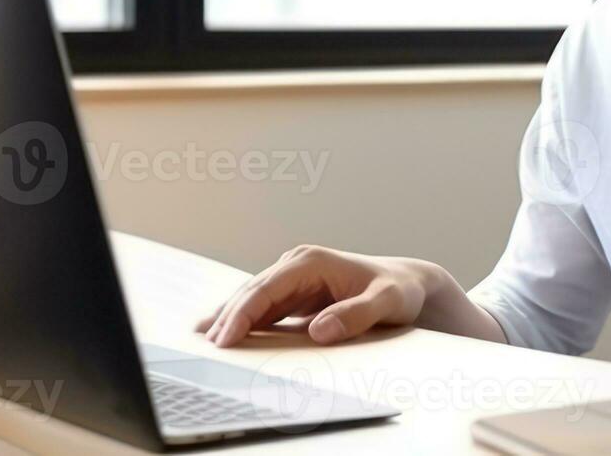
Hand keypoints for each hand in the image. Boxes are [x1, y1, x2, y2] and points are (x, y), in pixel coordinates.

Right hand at [197, 245, 451, 346]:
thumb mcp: (385, 303)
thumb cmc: (397, 291)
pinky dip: (242, 320)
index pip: (266, 288)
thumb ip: (355, 315)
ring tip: (203, 342)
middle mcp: (297, 265)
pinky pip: (262, 307)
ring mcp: (293, 278)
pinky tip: (222, 333)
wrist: (407, 284)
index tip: (225, 337)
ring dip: (228, 318)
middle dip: (228, 318)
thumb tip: (319, 330)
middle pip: (253, 292)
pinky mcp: (294, 293)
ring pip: (253, 299)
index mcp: (311, 262)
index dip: (242, 313)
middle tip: (209, 349)